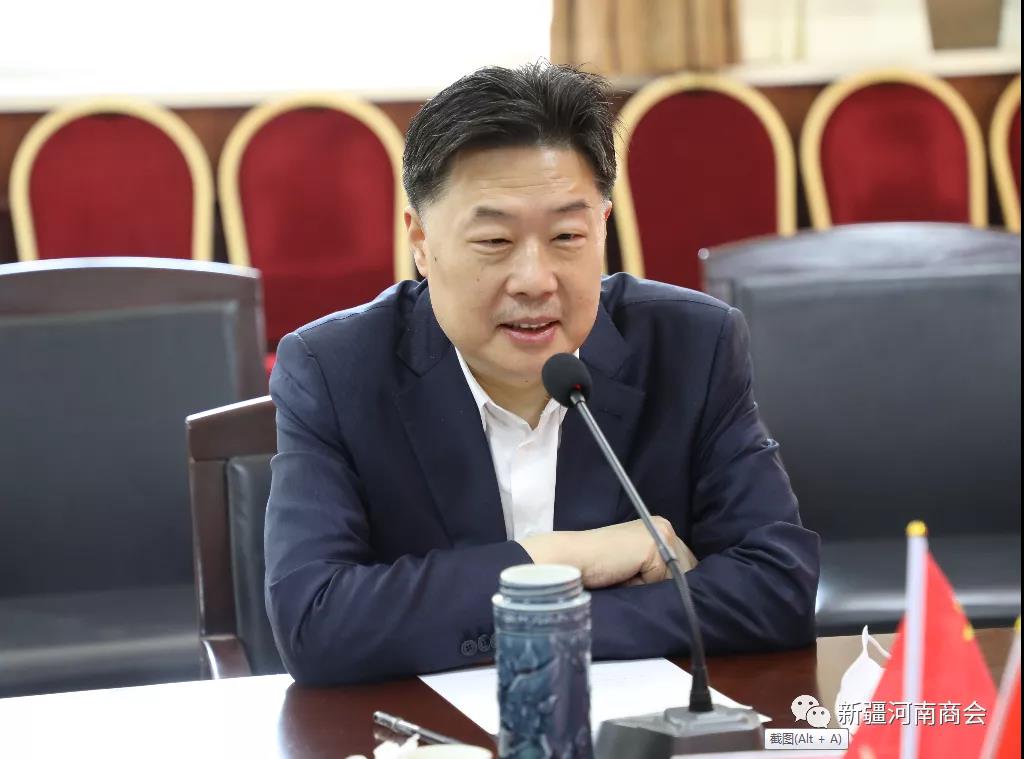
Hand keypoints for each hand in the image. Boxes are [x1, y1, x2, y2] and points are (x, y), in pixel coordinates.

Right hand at [518, 518, 694, 588]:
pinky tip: (625, 576)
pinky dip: (645, 586)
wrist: (571, 559)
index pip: (685, 562)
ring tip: (628, 578)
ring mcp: (661, 533)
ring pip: (679, 576)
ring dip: (656, 586)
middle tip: (634, 581)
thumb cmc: (598, 567)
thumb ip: (658, 569)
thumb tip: (684, 588)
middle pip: (688, 568)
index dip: (675, 580)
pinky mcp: (654, 545)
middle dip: (668, 583)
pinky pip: (663, 580)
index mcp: (659, 527)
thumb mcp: (635, 566)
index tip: (654, 588)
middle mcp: (664, 525)